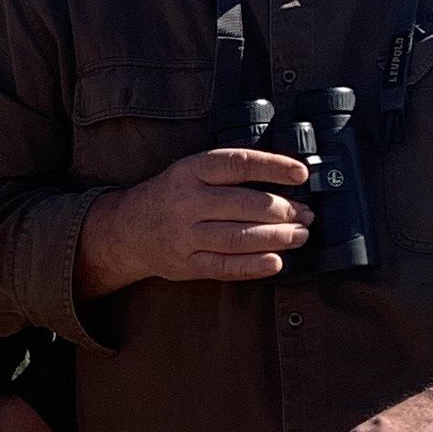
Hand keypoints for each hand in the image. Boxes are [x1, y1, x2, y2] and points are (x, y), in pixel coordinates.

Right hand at [77, 147, 309, 297]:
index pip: (239, 164)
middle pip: (246, 205)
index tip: (302, 174)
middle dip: (285, 210)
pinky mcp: (187, 264)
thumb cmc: (170, 197)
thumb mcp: (190, 172)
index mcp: (190, 171)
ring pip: (240, 237)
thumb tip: (284, 180)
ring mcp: (185, 235)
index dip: (274, 167)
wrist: (126, 231)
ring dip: (277, 238)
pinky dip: (254, 266)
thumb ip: (228, 174)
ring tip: (299, 236)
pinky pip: (226, 266)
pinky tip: (276, 262)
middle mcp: (187, 202)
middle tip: (306, 214)